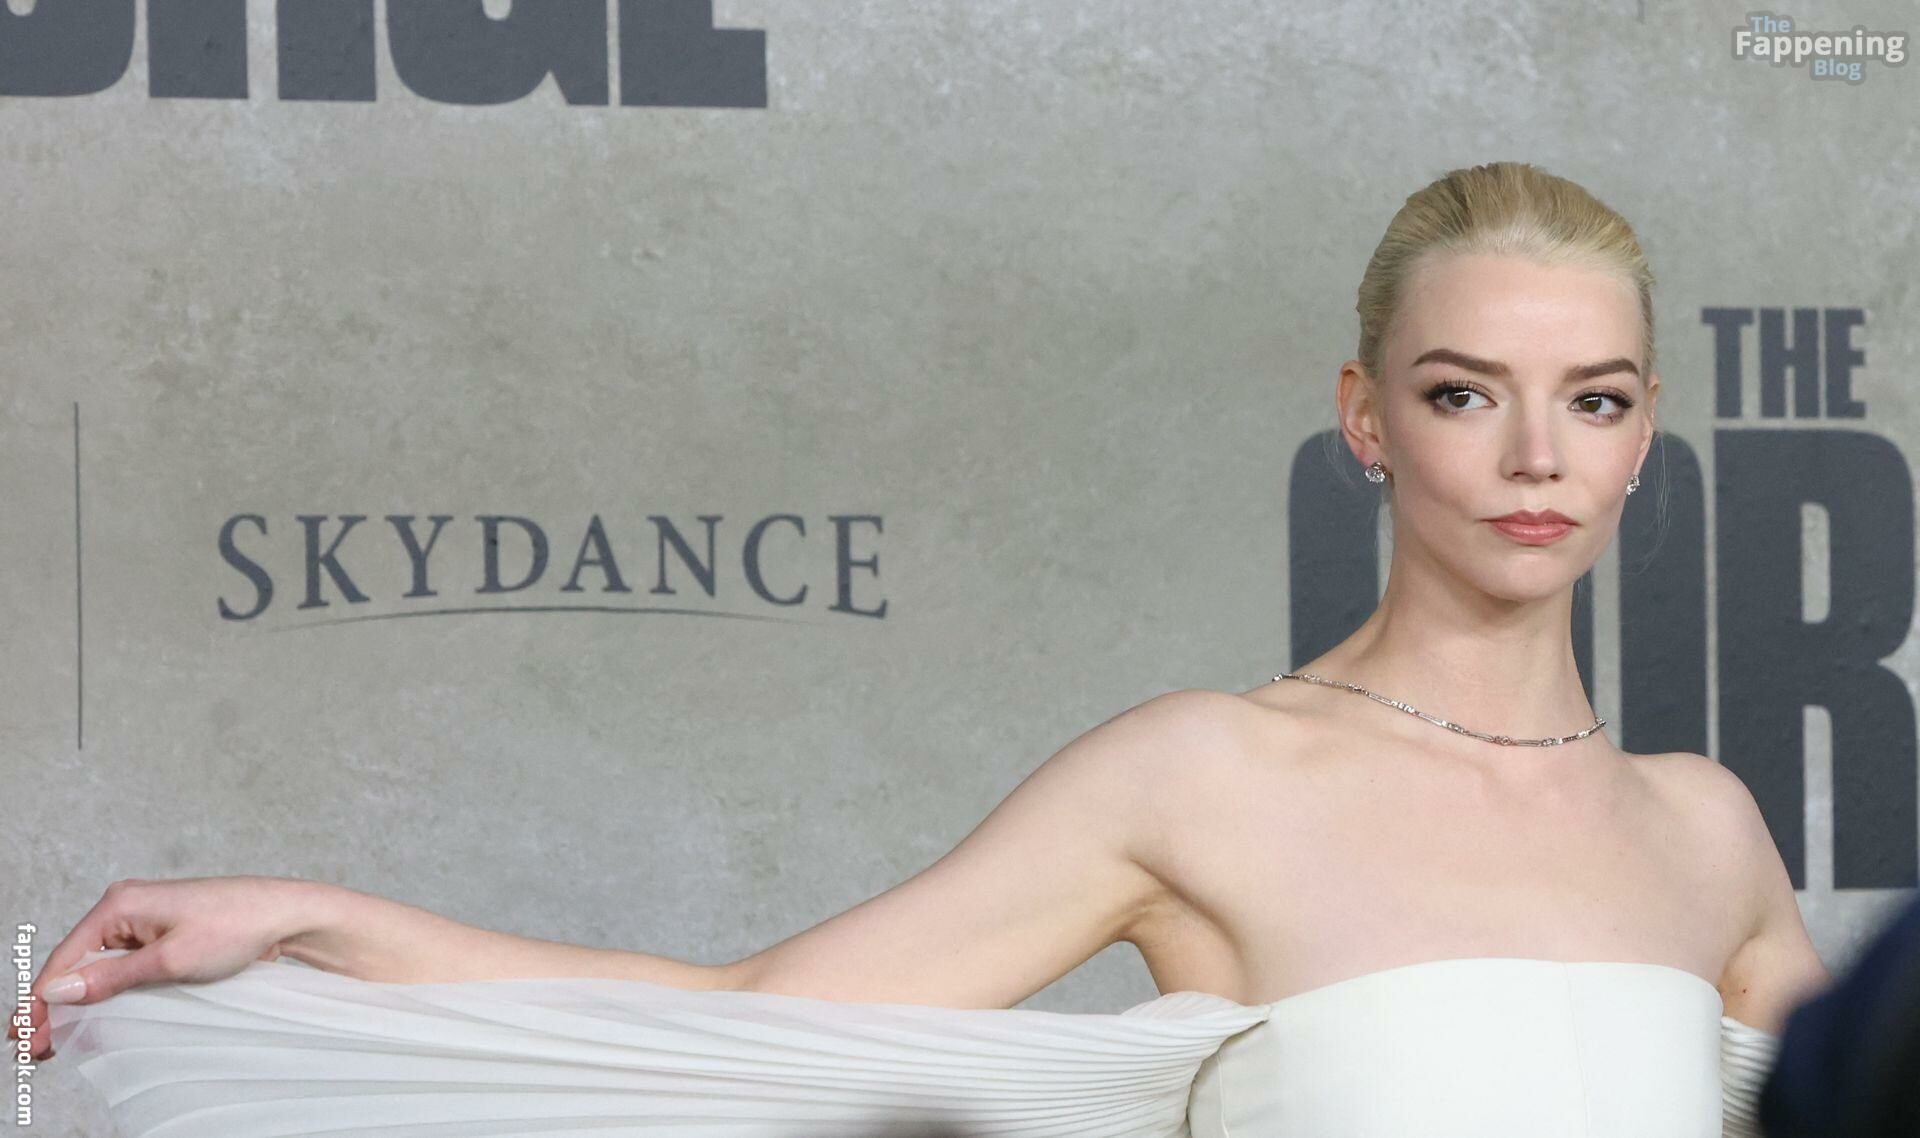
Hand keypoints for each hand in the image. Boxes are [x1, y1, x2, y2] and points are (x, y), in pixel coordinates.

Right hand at [9, 875, 324, 1062]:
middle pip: (76, 962)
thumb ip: (112, 979)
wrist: (286, 914)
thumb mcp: (170, 960)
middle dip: (54, 1005)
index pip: (65, 958)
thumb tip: (59, 991)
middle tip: (34, 1048)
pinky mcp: (163, 932)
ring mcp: (145, 919)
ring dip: (79, 1000)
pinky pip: (123, 965)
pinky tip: (95, 1016)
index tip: (23, 1036)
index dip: (40, 1001)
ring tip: (56, 1039)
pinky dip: (106, 991)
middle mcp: (127, 907)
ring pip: (98, 966)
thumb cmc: (236, 926)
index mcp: (121, 904)